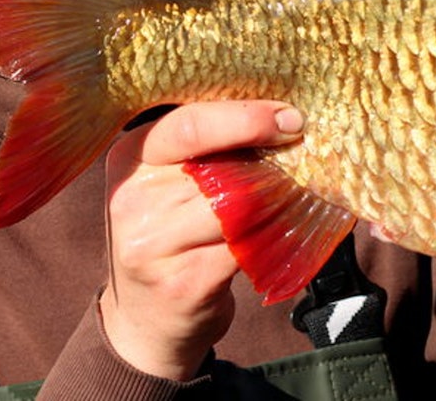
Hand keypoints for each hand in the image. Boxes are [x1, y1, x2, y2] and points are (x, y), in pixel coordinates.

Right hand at [97, 100, 304, 379]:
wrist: (145, 321)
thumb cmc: (171, 235)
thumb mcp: (168, 182)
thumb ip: (207, 149)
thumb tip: (280, 114)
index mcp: (131, 156)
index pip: (191, 124)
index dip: (247, 118)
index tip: (290, 117)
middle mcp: (133, 196)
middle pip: (221, 166)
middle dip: (270, 158)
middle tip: (304, 150)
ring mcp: (153, 243)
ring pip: (239, 207)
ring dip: (278, 199)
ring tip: (294, 194)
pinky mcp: (183, 282)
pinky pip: (246, 248)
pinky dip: (273, 237)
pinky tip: (282, 233)